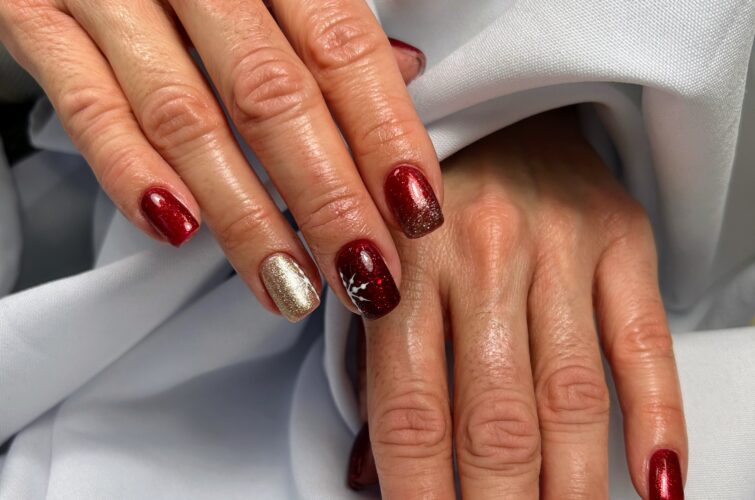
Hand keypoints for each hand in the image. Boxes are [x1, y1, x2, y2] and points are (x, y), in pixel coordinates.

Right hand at [0, 0, 440, 320]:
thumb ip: (328, 20)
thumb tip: (408, 68)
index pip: (342, 46)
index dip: (384, 134)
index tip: (415, 213)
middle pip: (273, 96)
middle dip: (329, 199)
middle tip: (366, 277)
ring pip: (187, 117)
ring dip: (245, 216)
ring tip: (289, 288)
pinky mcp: (31, 13)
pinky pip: (86, 105)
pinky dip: (132, 172)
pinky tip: (180, 233)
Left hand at [349, 108, 685, 498]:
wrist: (496, 102)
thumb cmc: (421, 193)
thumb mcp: (376, 260)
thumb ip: (369, 366)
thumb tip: (366, 476)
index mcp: (403, 263)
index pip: (410, 411)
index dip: (420, 496)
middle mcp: (481, 252)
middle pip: (493, 417)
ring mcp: (558, 243)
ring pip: (570, 396)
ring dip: (570, 488)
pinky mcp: (621, 234)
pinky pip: (643, 342)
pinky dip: (657, 420)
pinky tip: (654, 486)